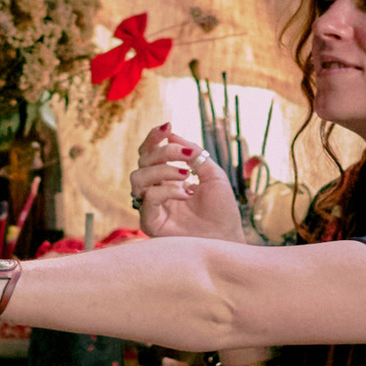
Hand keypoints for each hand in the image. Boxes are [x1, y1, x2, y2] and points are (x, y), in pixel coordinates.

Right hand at [133, 123, 241, 242]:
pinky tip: (186, 194)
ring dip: (162, 169)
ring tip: (186, 175)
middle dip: (163, 151)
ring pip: (138, 177)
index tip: (168, 126)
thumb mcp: (213, 174)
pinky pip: (148, 197)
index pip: (150, 154)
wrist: (228, 239)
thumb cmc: (222, 211)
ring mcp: (151, 207)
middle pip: (142, 161)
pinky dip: (167, 190)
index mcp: (167, 179)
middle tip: (187, 154)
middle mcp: (156, 190)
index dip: (154, 138)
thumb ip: (194, 154)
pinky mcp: (150, 223)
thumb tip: (172, 133)